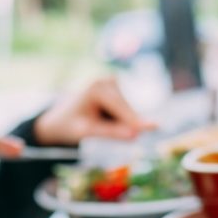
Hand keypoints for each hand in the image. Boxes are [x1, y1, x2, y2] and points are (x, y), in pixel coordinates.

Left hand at [33, 78, 154, 145]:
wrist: (61, 118)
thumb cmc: (70, 125)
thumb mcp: (86, 132)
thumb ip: (110, 133)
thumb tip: (135, 135)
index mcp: (96, 88)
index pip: (120, 107)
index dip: (134, 120)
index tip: (155, 127)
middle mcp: (108, 81)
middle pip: (127, 109)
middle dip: (126, 125)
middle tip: (114, 136)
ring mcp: (114, 83)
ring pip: (129, 110)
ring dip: (122, 123)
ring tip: (100, 125)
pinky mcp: (119, 89)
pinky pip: (127, 110)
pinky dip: (122, 119)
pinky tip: (106, 120)